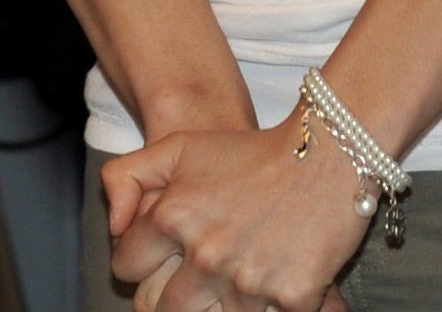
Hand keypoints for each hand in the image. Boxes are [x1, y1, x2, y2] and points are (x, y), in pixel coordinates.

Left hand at [104, 122, 370, 311]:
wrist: (327, 155)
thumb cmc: (251, 152)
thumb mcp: (180, 146)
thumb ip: (128, 176)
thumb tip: (114, 227)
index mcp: (173, 216)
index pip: (127, 266)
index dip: (138, 263)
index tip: (158, 262)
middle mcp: (205, 254)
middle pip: (164, 308)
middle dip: (172, 299)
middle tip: (196, 285)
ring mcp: (247, 280)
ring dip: (225, 304)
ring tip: (240, 278)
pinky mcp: (290, 298)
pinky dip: (270, 307)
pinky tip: (276, 287)